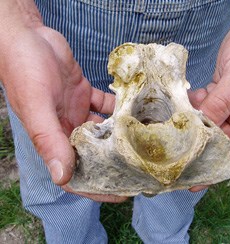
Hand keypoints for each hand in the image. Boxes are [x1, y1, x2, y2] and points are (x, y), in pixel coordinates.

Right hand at [1, 25, 126, 202]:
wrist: (28, 36)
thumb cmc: (25, 69)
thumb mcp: (36, 106)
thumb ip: (49, 140)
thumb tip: (62, 177)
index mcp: (53, 138)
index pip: (75, 173)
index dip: (97, 187)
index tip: (123, 193)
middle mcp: (66, 128)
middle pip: (93, 154)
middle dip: (115, 163)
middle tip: (142, 168)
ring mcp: (76, 111)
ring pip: (102, 130)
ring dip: (121, 135)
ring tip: (146, 141)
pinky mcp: (84, 94)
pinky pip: (105, 105)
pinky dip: (118, 108)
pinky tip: (134, 109)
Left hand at [188, 1, 229, 191]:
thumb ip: (220, 104)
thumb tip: (200, 128)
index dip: (219, 167)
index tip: (198, 180)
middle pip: (220, 141)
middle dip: (200, 149)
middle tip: (176, 160)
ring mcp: (229, 105)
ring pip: (209, 123)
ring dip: (193, 126)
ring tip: (172, 134)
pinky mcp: (218, 93)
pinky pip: (203, 106)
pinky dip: (193, 106)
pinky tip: (182, 104)